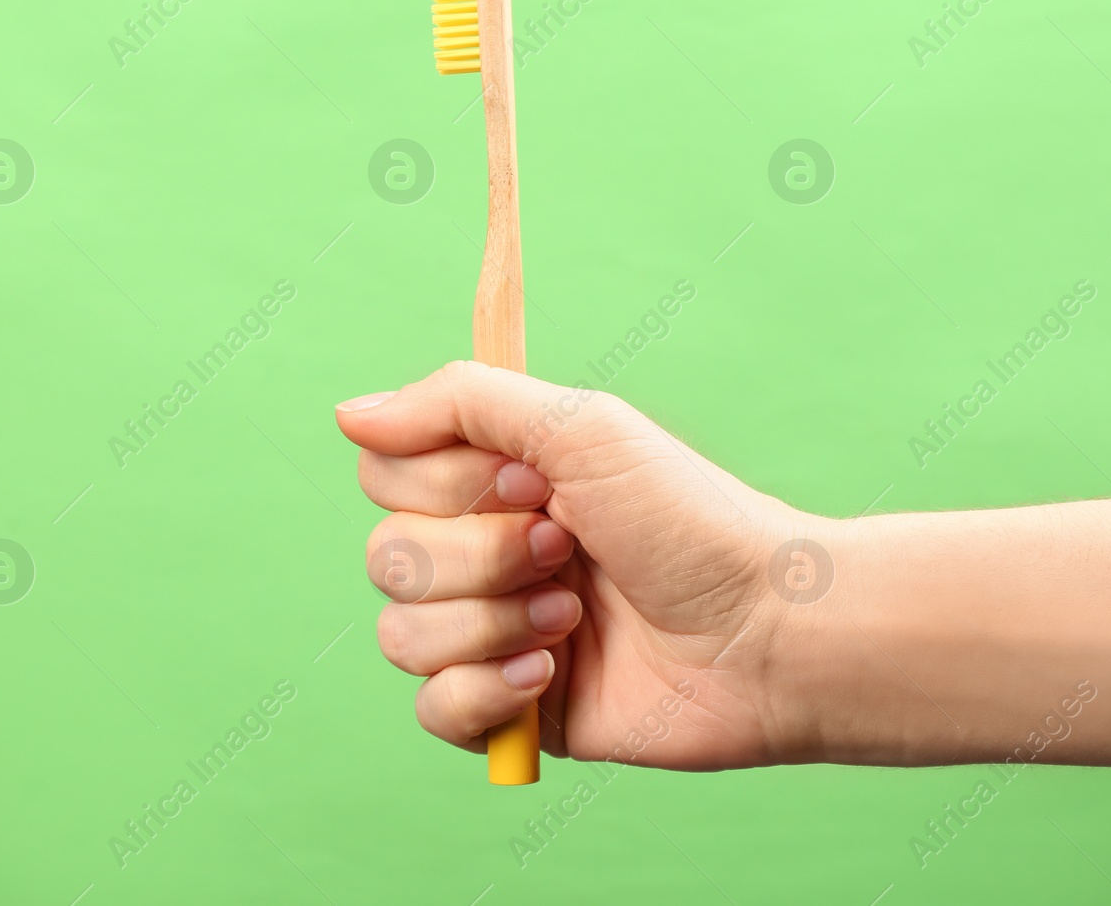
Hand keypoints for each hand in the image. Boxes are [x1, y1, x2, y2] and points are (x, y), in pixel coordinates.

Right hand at [334, 360, 823, 770]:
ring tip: (575, 613)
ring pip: (401, 632)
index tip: (533, 482)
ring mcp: (493, 632)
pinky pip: (431, 708)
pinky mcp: (509, 709)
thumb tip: (348, 411)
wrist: (762, 631)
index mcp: (493, 483)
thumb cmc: (687, 518)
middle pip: (385, 555)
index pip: (384, 474)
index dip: (446, 484)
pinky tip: (549, 676)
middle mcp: (483, 554)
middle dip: (480, 555)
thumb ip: (461, 401)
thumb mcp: (579, 426)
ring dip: (493, 620)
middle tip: (566, 546)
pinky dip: (485, 691)